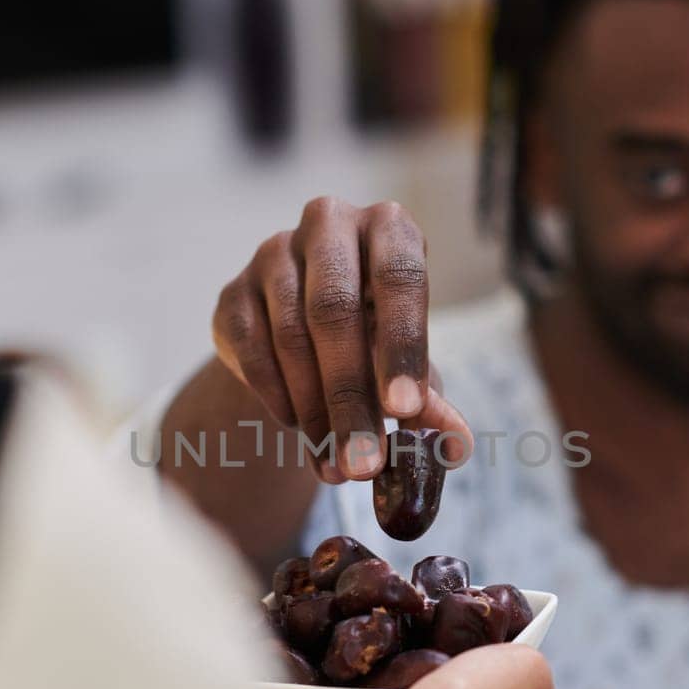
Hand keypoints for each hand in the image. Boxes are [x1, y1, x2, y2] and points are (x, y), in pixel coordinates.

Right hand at [212, 197, 471, 481]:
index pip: (399, 277)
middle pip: (333, 310)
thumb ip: (430, 400)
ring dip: (313, 410)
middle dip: (349, 396)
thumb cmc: (375, 337)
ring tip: (335, 465)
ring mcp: (273, 253)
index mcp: (388, 227)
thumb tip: (456, 445)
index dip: (402, 346)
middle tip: (363, 462)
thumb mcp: (408, 364)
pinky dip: (276, 396)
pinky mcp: (233, 292)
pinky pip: (251, 347)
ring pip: (290, 335)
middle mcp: (329, 223)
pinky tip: (297, 428)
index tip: (403, 411)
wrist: (306, 334)